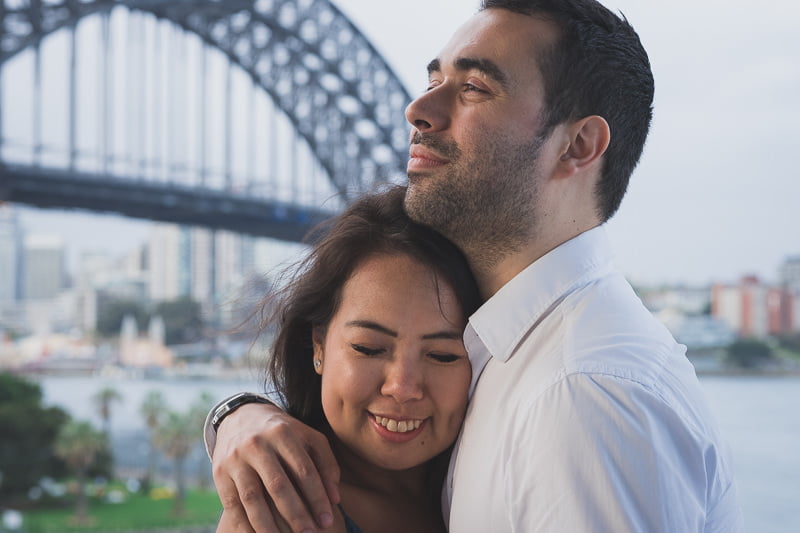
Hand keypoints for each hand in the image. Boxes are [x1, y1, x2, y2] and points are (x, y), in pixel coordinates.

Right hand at [212, 402, 340, 532]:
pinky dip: (244, 525)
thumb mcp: (308, 437)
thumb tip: (335, 498)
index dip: (317, 497)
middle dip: (296, 514)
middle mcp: (257, 444)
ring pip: (253, 498)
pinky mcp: (219, 472)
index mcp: (284, 433)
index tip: (327, 520)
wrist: (241, 416)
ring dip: (268, 525)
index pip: (303, 470)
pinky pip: (232, 504)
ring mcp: (236, 458)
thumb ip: (326, 463)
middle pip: (278, 485)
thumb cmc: (284, 433)